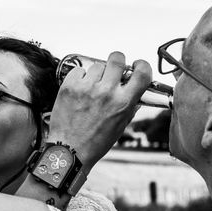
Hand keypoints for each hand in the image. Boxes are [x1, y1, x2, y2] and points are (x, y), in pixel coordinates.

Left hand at [48, 51, 151, 168]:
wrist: (69, 151)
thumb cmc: (94, 142)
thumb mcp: (120, 126)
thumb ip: (129, 107)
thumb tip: (135, 92)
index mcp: (123, 103)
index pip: (142, 73)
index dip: (141, 65)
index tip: (136, 65)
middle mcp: (107, 92)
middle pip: (117, 59)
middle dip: (117, 61)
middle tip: (112, 70)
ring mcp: (87, 88)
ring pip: (97, 65)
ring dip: (97, 73)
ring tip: (92, 88)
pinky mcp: (69, 86)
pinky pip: (78, 70)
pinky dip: (80, 77)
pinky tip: (79, 90)